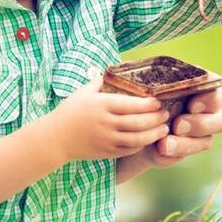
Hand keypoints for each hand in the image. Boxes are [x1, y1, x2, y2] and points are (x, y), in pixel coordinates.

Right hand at [47, 78, 169, 162]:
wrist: (55, 138)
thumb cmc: (70, 111)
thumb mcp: (84, 91)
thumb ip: (102, 81)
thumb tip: (119, 68)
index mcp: (102, 105)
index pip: (131, 104)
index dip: (148, 104)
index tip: (158, 101)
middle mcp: (106, 123)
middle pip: (138, 122)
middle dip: (156, 119)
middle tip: (166, 114)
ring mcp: (107, 139)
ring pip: (137, 139)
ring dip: (154, 134)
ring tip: (163, 129)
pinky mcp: (106, 152)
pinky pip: (129, 150)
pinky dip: (141, 145)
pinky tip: (148, 139)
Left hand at [131, 83, 221, 170]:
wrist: (138, 118)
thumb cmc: (149, 93)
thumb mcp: (152, 85)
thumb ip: (160, 84)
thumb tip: (155, 85)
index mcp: (205, 86)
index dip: (212, 99)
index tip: (191, 106)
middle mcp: (211, 109)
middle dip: (201, 124)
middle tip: (178, 126)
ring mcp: (204, 131)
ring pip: (207, 140)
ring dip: (186, 143)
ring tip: (164, 144)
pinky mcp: (191, 147)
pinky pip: (189, 153)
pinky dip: (174, 152)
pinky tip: (160, 149)